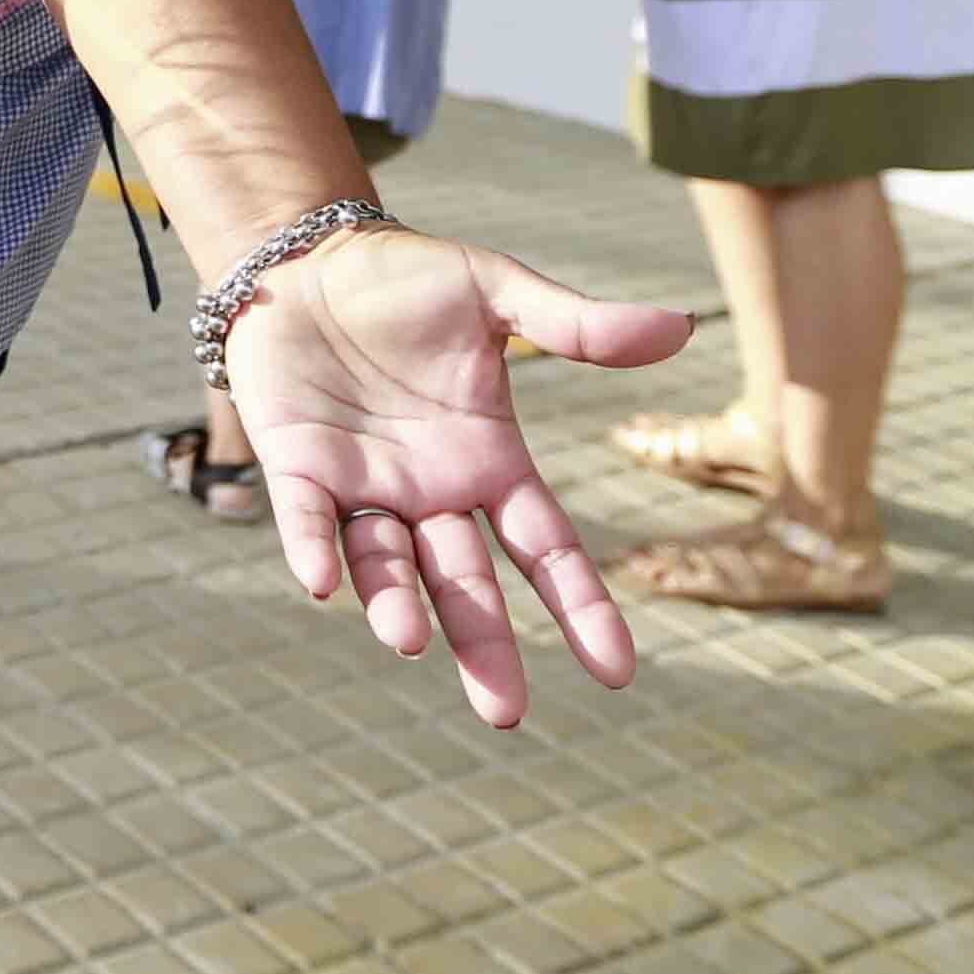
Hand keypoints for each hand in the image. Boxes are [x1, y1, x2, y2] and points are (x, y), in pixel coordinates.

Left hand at [224, 230, 694, 725]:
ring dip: (397, 605)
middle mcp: (430, 491)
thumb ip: (577, 325)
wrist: (307, 260)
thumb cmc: (408, 281)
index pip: (547, 549)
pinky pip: (307, 518)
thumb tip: (678, 326)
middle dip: (485, 646)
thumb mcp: (500, 293)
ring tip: (410, 643)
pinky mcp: (296, 462)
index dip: (580, 606)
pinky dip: (313, 548)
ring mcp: (362, 485)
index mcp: (489, 463)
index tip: (617, 672)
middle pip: (466, 583)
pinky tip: (323, 586)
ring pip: (386, 565)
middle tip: (504, 713)